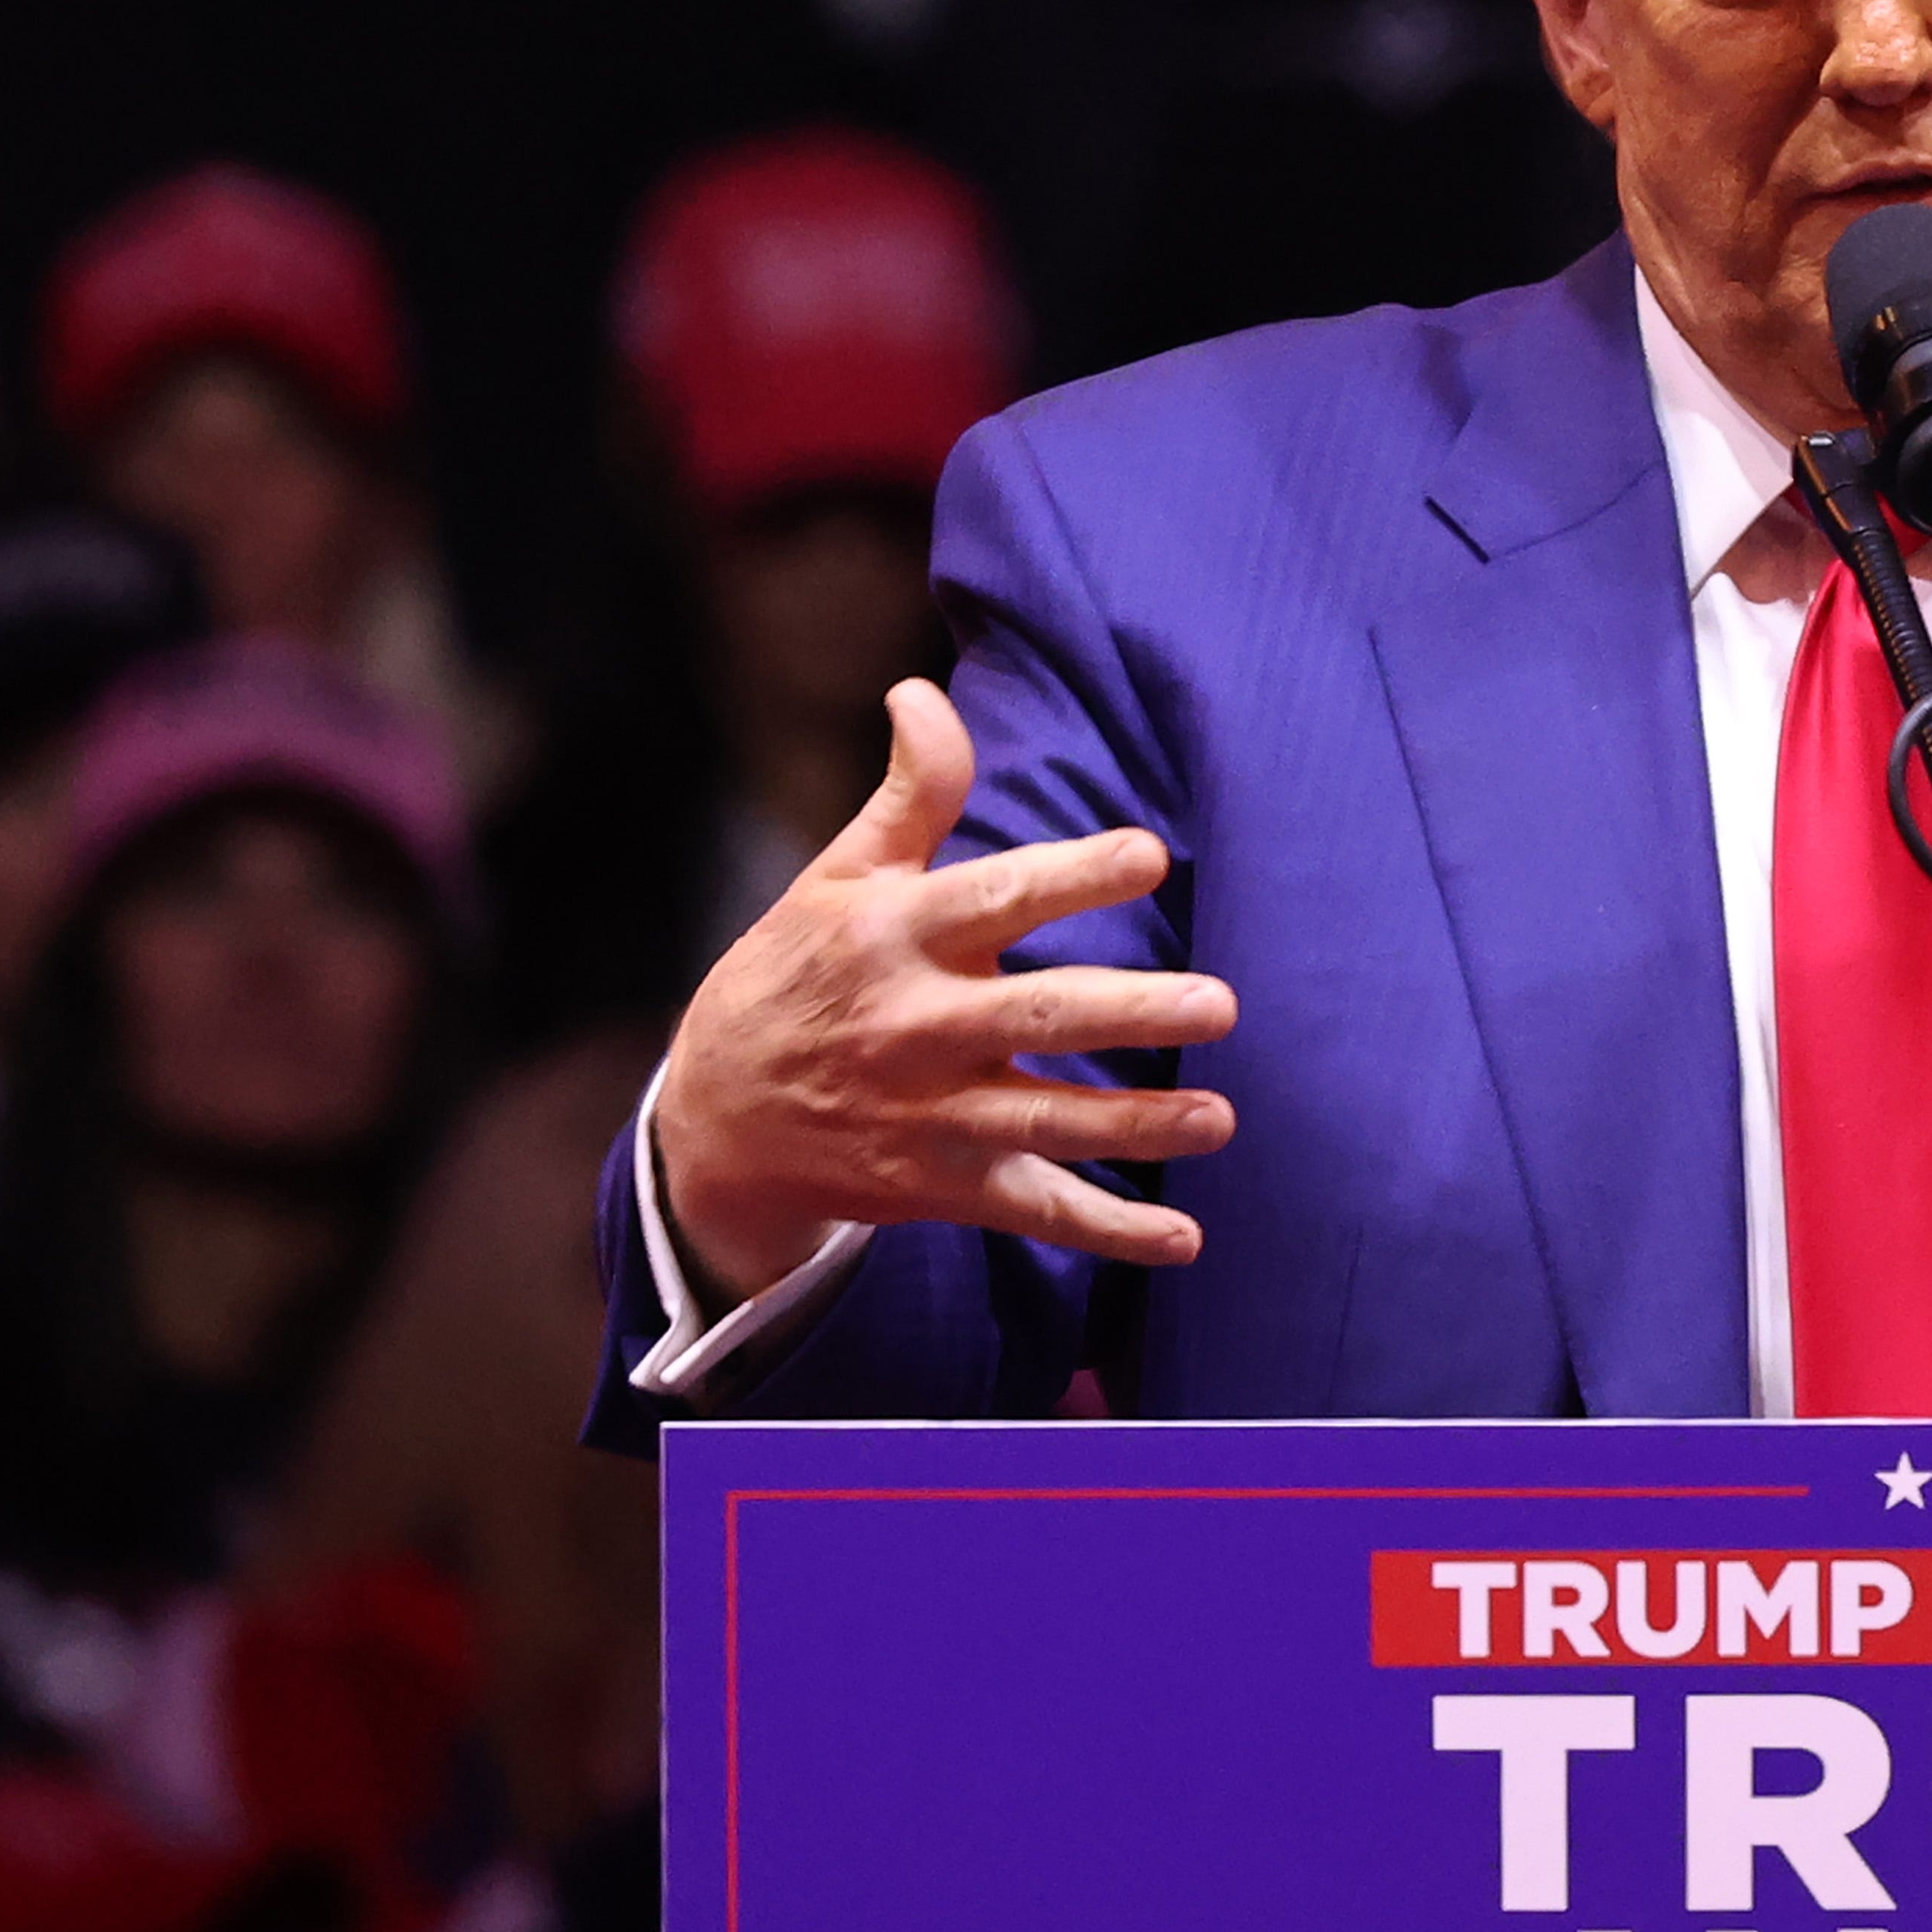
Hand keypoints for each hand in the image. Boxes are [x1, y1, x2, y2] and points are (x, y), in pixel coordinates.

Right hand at [655, 681, 1239, 1299]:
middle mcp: (916, 1026)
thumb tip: (922, 691)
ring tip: (1220, 1120)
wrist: (712, 1120)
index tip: (1148, 854)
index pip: (996, 897)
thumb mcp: (838, 876)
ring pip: (1049, 1121)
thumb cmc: (796, 975)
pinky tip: (1181, 1241)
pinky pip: (1035, 1207)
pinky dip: (1109, 1232)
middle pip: (1038, 1016)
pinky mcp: (941, 1183)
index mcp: (895, 936)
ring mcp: (930, 1113)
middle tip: (1216, 1006)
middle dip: (1129, 1013)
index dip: (1073, 876)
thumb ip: (909, 794)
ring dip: (1139, 1126)